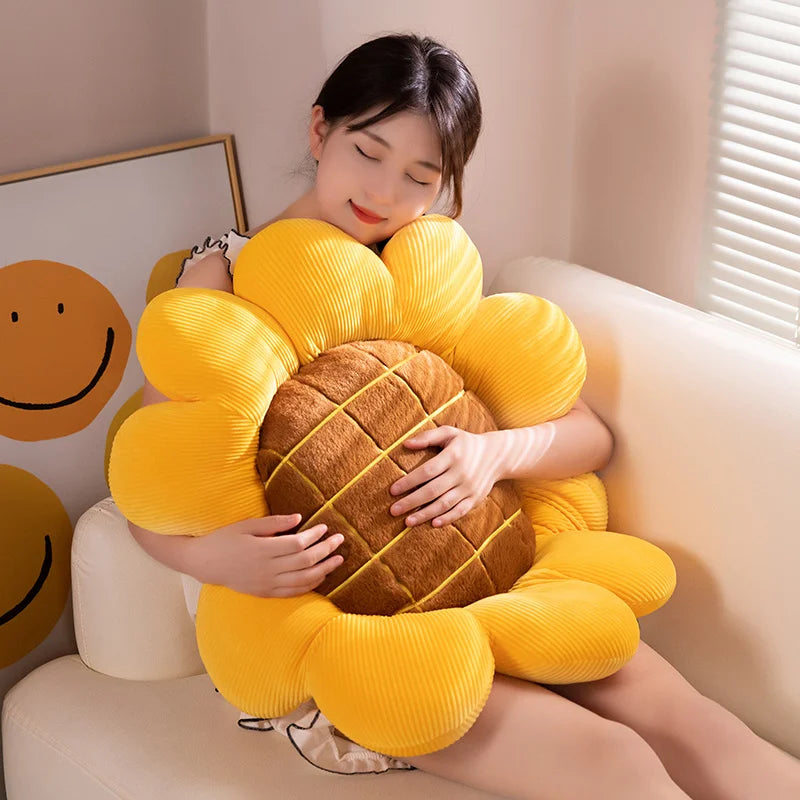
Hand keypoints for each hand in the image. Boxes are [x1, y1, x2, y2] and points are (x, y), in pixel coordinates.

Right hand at [188, 514, 343, 597]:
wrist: (206, 563)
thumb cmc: (226, 539)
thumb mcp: (246, 525)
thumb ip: (274, 523)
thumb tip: (299, 518)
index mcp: (262, 550)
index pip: (297, 544)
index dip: (314, 536)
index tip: (325, 527)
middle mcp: (267, 570)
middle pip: (305, 562)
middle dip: (326, 550)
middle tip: (340, 540)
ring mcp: (267, 584)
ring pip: (303, 580)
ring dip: (324, 569)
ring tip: (338, 560)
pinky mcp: (266, 593)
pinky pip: (293, 592)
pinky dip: (310, 585)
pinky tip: (321, 576)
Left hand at [388, 427, 503, 527]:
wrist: (496, 455)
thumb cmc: (465, 443)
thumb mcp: (449, 433)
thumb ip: (427, 437)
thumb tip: (405, 444)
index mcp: (452, 456)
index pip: (427, 471)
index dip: (409, 482)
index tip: (393, 490)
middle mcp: (461, 473)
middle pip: (432, 490)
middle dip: (411, 502)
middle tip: (393, 510)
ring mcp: (469, 488)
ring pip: (444, 504)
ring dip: (425, 514)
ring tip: (407, 522)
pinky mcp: (475, 499)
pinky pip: (460, 511)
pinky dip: (447, 519)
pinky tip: (432, 524)